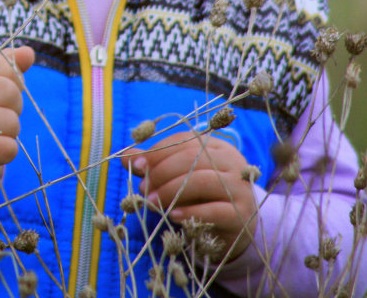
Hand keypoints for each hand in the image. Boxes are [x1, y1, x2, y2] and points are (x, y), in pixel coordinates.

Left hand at [121, 130, 257, 259]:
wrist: (235, 226)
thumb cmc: (201, 195)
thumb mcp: (178, 176)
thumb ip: (154, 165)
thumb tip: (124, 157)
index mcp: (216, 145)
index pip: (184, 140)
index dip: (157, 152)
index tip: (136, 165)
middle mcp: (232, 161)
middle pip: (192, 158)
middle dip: (161, 172)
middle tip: (143, 188)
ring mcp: (240, 186)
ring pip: (202, 181)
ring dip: (170, 191)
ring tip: (150, 202)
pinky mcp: (242, 213)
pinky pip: (214, 210)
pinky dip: (190, 211)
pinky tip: (172, 216)